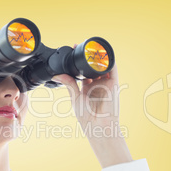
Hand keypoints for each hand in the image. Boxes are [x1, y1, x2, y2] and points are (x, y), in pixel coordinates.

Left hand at [51, 44, 131, 167]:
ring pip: (102, 66)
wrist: (98, 125)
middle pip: (92, 67)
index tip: (72, 52)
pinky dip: (108, 60)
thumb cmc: (87, 116)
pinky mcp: (113, 83)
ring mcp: (105, 83)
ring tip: (89, 47)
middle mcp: (97, 84)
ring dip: (97, 56)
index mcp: (87, 88)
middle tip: (79, 46)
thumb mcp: (75, 98)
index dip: (78, 62)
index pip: (83, 71)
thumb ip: (69, 84)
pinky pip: (112, 69)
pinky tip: (103, 53)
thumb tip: (57, 74)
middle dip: (87, 57)